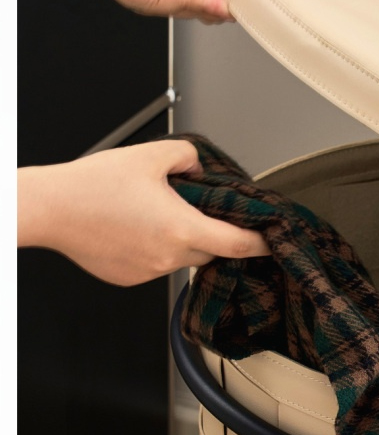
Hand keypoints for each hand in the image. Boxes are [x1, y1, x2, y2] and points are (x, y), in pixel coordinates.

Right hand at [17, 140, 269, 285]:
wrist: (51, 209)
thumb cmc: (93, 185)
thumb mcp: (149, 156)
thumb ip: (187, 157)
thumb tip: (200, 169)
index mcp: (181, 229)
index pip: (237, 244)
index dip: (260, 242)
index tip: (272, 239)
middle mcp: (168, 257)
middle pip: (210, 250)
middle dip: (213, 233)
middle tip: (199, 210)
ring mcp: (149, 272)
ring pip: (181, 257)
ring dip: (180, 238)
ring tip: (153, 212)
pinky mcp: (130, 279)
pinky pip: (156, 265)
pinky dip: (155, 248)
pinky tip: (134, 228)